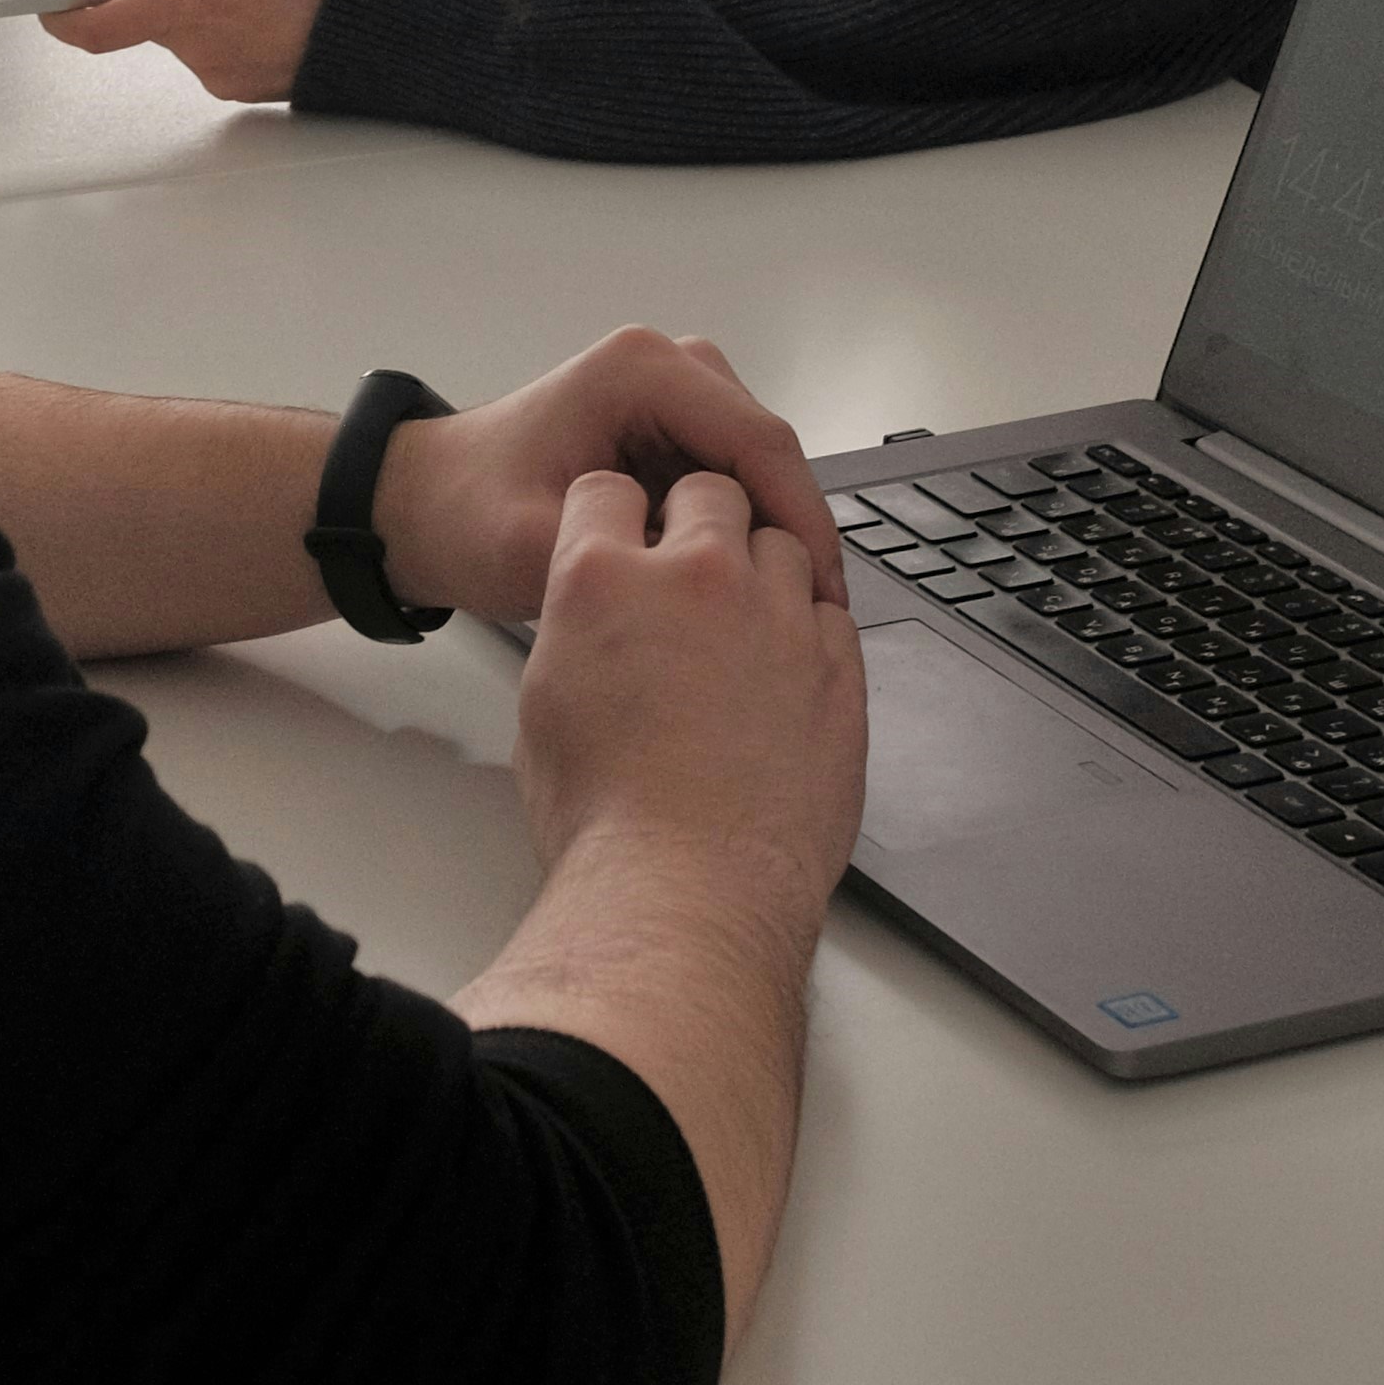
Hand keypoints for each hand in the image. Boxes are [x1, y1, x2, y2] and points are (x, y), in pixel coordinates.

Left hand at [39, 0, 353, 103]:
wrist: (400, 31)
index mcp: (192, 6)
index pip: (96, 28)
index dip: (61, 17)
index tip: (50, 0)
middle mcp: (199, 51)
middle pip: (146, 22)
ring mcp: (222, 76)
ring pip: (184, 37)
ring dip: (201, 9)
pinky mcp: (246, 90)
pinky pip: (215, 55)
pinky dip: (228, 30)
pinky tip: (269, 8)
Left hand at [375, 325, 847, 634]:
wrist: (420, 506)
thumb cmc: (463, 517)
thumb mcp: (530, 548)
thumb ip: (615, 558)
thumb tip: (696, 583)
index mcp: (639, 372)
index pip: (756, 439)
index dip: (800, 517)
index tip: (823, 591)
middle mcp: (664, 365)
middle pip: (767, 448)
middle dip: (794, 527)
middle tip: (813, 613)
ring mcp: (669, 392)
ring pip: (758, 464)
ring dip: (772, 528)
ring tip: (782, 607)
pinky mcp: (668, 425)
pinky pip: (733, 474)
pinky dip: (745, 525)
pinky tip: (745, 586)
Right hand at [514, 461, 865, 943]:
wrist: (690, 893)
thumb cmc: (610, 825)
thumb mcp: (545, 710)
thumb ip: (578, 639)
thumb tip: (599, 633)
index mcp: (602, 581)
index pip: (606, 491)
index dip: (611, 514)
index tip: (622, 537)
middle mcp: (696, 579)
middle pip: (708, 492)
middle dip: (697, 520)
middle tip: (688, 572)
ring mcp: (778, 618)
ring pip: (782, 542)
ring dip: (761, 569)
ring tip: (742, 627)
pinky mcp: (839, 667)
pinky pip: (831, 612)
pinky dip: (808, 626)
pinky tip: (784, 670)